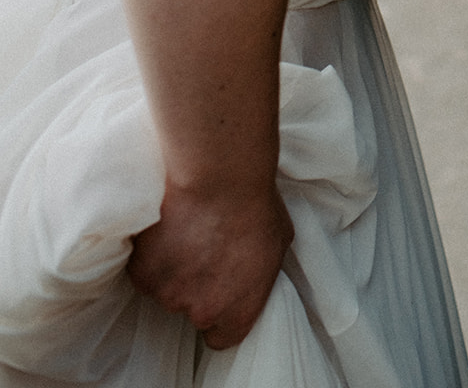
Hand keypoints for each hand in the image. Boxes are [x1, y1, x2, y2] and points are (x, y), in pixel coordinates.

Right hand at [127, 182, 293, 349]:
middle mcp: (202, 311)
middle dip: (195, 284)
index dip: (220, 313)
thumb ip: (261, 271)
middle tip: (203, 246)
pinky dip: (152, 251)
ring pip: (165, 288)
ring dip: (172, 266)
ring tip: (187, 229)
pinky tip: (168, 225)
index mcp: (238, 312)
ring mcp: (168, 293)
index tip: (217, 290)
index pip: (222, 336)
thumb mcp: (278, 241)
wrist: (221, 177)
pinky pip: (144, 268)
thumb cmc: (256, 204)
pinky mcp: (143, 272)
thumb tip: (254, 271)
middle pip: (191, 309)